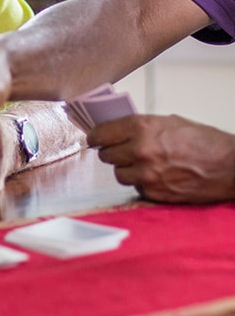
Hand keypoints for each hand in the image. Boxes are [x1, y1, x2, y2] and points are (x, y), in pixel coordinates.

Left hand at [88, 113, 234, 202]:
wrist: (231, 166)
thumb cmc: (203, 141)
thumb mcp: (168, 122)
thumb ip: (140, 126)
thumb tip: (117, 130)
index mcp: (142, 127)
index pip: (101, 133)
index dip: (95, 136)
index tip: (94, 138)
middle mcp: (141, 150)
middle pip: (106, 155)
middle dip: (112, 152)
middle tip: (120, 150)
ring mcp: (147, 174)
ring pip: (119, 174)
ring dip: (126, 169)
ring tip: (142, 164)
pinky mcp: (156, 193)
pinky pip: (136, 188)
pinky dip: (142, 183)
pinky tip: (156, 175)